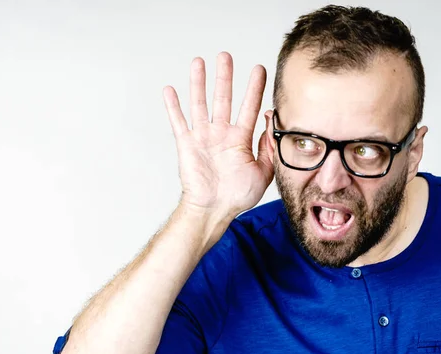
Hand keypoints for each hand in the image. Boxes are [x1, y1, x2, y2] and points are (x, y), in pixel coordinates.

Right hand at [163, 52, 273, 220]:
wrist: (214, 210)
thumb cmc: (237, 196)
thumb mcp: (265, 173)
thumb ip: (269, 149)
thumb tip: (270, 125)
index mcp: (240, 139)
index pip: (249, 107)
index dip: (255, 87)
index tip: (259, 69)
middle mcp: (221, 134)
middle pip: (223, 98)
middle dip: (225, 77)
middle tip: (225, 56)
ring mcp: (203, 137)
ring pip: (200, 104)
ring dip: (199, 83)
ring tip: (199, 62)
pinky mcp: (186, 144)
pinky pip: (178, 122)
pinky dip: (173, 106)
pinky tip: (170, 90)